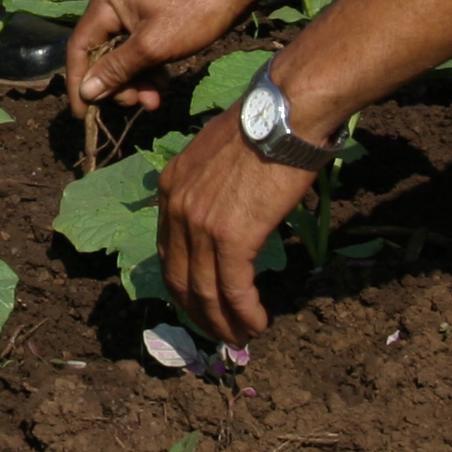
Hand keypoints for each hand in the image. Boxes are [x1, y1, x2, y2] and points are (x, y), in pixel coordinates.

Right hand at [67, 0, 249, 110]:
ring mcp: (132, 7)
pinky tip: (162, 83)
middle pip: (101, 53)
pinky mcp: (150, 15)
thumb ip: (117, 70)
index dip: (79, 83)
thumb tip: (86, 92)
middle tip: (137, 104)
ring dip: (135, 80)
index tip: (83, 115)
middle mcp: (112, 0)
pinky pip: (138, 47)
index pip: (79, 47)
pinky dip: (147, 68)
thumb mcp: (153, 47)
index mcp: (106, 0)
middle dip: (118, 83)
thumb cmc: (194, 13)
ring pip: (121, 54)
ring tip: (155, 99)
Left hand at [158, 119, 321, 345]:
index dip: (184, 285)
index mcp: (170, 188)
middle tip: (220, 331)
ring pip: (205, 291)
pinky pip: (233, 289)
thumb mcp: (219, 156)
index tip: (202, 304)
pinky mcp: (230, 237)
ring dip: (224, 321)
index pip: (167, 252)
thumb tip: (229, 214)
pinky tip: (257, 324)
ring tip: (242, 337)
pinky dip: (244, 313)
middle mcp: (176, 207)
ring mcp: (199, 224)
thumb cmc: (264, 126)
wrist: (285, 113)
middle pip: (178, 278)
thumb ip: (212, 189)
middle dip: (199, 312)